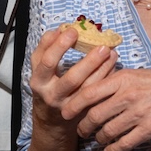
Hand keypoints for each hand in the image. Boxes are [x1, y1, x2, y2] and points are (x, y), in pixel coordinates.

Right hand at [24, 27, 117, 150]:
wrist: (51, 123)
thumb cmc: (49, 87)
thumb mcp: (41, 70)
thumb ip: (47, 50)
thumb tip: (62, 28)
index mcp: (38, 80)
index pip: (46, 60)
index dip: (57, 44)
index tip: (71, 30)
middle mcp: (51, 94)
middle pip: (71, 78)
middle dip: (88, 61)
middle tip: (101, 44)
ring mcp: (67, 106)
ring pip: (87, 89)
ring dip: (102, 69)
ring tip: (111, 52)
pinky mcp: (81, 112)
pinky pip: (96, 95)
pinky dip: (105, 79)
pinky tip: (112, 65)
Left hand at [76, 67, 150, 150]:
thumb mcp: (135, 74)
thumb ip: (114, 82)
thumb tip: (91, 90)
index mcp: (122, 79)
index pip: (89, 93)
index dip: (73, 105)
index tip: (65, 112)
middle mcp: (128, 96)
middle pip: (95, 116)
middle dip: (83, 126)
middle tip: (80, 130)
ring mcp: (139, 114)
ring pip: (107, 132)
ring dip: (98, 138)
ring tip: (97, 139)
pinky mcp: (149, 129)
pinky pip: (124, 143)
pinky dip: (113, 150)